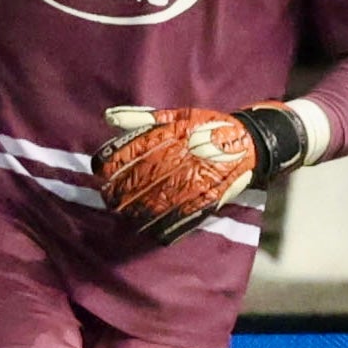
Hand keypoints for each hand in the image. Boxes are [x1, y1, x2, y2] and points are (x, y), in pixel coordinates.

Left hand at [93, 104, 261, 244]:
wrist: (248, 142)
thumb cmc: (205, 127)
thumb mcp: (175, 116)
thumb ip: (140, 119)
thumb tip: (108, 117)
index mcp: (168, 138)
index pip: (128, 154)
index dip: (109, 165)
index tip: (100, 173)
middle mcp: (178, 160)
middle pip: (137, 183)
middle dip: (117, 193)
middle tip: (108, 199)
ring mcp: (192, 182)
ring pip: (154, 204)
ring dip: (134, 213)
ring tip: (124, 215)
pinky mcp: (206, 200)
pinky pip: (179, 219)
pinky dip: (161, 228)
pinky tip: (148, 231)